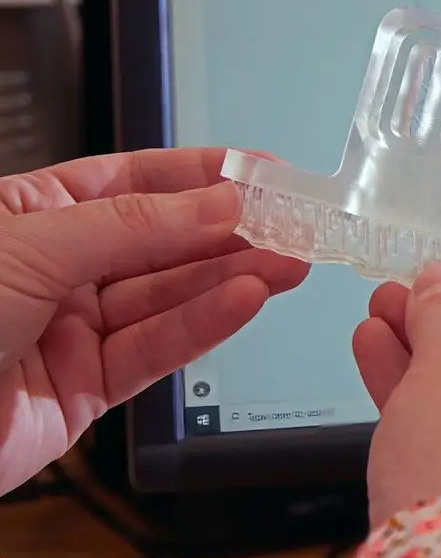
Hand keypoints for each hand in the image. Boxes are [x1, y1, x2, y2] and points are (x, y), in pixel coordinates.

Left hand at [0, 148, 308, 493]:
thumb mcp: (32, 246)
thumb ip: (137, 226)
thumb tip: (218, 201)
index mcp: (31, 214)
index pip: (133, 181)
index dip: (201, 173)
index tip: (262, 170)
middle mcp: (56, 268)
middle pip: (163, 241)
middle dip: (230, 230)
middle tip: (291, 223)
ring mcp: (72, 329)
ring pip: (169, 297)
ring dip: (232, 277)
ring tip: (287, 261)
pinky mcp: (87, 387)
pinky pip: (157, 349)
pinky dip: (204, 325)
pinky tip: (245, 301)